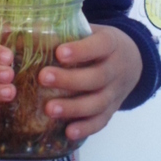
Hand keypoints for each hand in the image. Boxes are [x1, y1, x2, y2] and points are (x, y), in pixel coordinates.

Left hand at [38, 24, 142, 140]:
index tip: (59, 53)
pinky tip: (68, 132)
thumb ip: (67, 30)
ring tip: (49, 109)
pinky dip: (86, 128)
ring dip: (74, 108)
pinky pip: (101, 121)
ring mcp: (115, 91)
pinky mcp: (112, 109)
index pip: (100, 46)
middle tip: (43, 77)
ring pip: (98, 102)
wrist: (133, 59)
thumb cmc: (98, 42)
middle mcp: (116, 68)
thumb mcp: (90, 30)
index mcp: (111, 44)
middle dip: (70, 80)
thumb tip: (27, 28)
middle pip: (97, 77)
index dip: (81, 50)